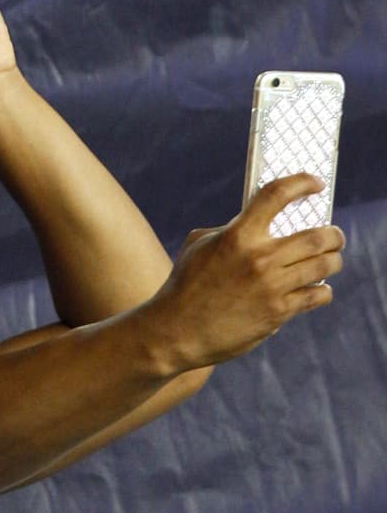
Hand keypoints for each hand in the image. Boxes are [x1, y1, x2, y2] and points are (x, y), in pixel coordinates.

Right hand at [146, 174, 343, 371]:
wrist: (177, 329)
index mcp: (237, 234)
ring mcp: (272, 287)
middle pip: (316, 236)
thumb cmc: (185, 283)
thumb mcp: (201, 244)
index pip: (277, 195)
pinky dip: (323, 289)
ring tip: (332, 258)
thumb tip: (258, 225)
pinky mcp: (278, 313)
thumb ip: (231, 229)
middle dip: (333, 234)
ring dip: (334, 259)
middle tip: (335, 235)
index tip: (316, 183)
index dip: (302, 183)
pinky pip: (317, 295)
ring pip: (324, 265)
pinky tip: (318, 288)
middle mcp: (259, 258)